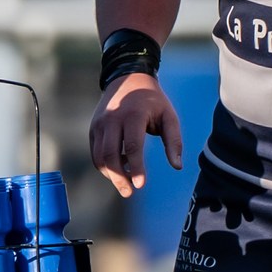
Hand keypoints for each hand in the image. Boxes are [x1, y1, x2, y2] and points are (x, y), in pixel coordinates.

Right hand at [90, 72, 180, 197]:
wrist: (127, 78)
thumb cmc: (152, 101)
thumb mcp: (168, 116)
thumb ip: (174, 141)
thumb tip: (177, 166)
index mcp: (133, 115)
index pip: (132, 146)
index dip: (136, 168)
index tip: (141, 185)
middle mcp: (112, 119)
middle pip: (110, 155)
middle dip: (119, 178)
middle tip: (130, 192)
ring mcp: (100, 124)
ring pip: (100, 156)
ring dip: (111, 174)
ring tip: (126, 184)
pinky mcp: (93, 129)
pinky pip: (96, 153)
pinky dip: (105, 166)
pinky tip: (119, 169)